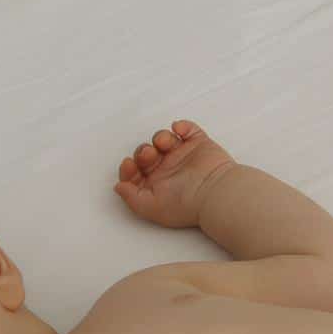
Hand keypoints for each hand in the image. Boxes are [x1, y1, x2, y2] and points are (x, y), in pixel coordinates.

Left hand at [112, 119, 237, 228]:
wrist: (214, 193)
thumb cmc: (185, 205)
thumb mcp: (149, 207)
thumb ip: (130, 197)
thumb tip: (118, 187)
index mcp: (155, 185)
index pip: (135, 172)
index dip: (128, 167)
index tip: (129, 165)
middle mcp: (168, 170)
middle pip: (146, 153)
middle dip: (143, 152)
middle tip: (150, 155)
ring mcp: (183, 156)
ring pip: (163, 138)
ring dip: (160, 137)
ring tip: (166, 144)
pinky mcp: (198, 144)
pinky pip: (186, 128)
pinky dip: (181, 126)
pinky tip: (180, 131)